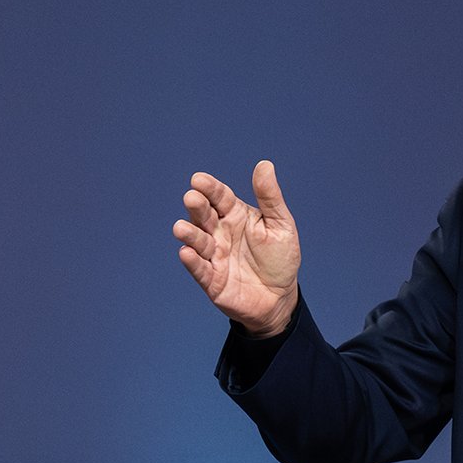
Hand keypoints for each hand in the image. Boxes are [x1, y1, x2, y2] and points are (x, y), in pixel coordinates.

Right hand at [174, 160, 300, 337]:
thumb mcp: (281, 225)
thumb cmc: (280, 259)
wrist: (280, 298)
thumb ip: (270, 197)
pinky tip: (186, 253)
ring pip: (197, 241)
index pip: (219, 197)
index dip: (209, 188)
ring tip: (181, 228)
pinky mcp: (211, 280)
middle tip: (192, 198)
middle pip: (204, 216)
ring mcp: (214, 256)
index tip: (198, 179)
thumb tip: (264, 165)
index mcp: (235, 215)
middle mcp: (220, 233)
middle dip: (196, 207)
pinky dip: (192, 262)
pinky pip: (199, 269)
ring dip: (189, 234)